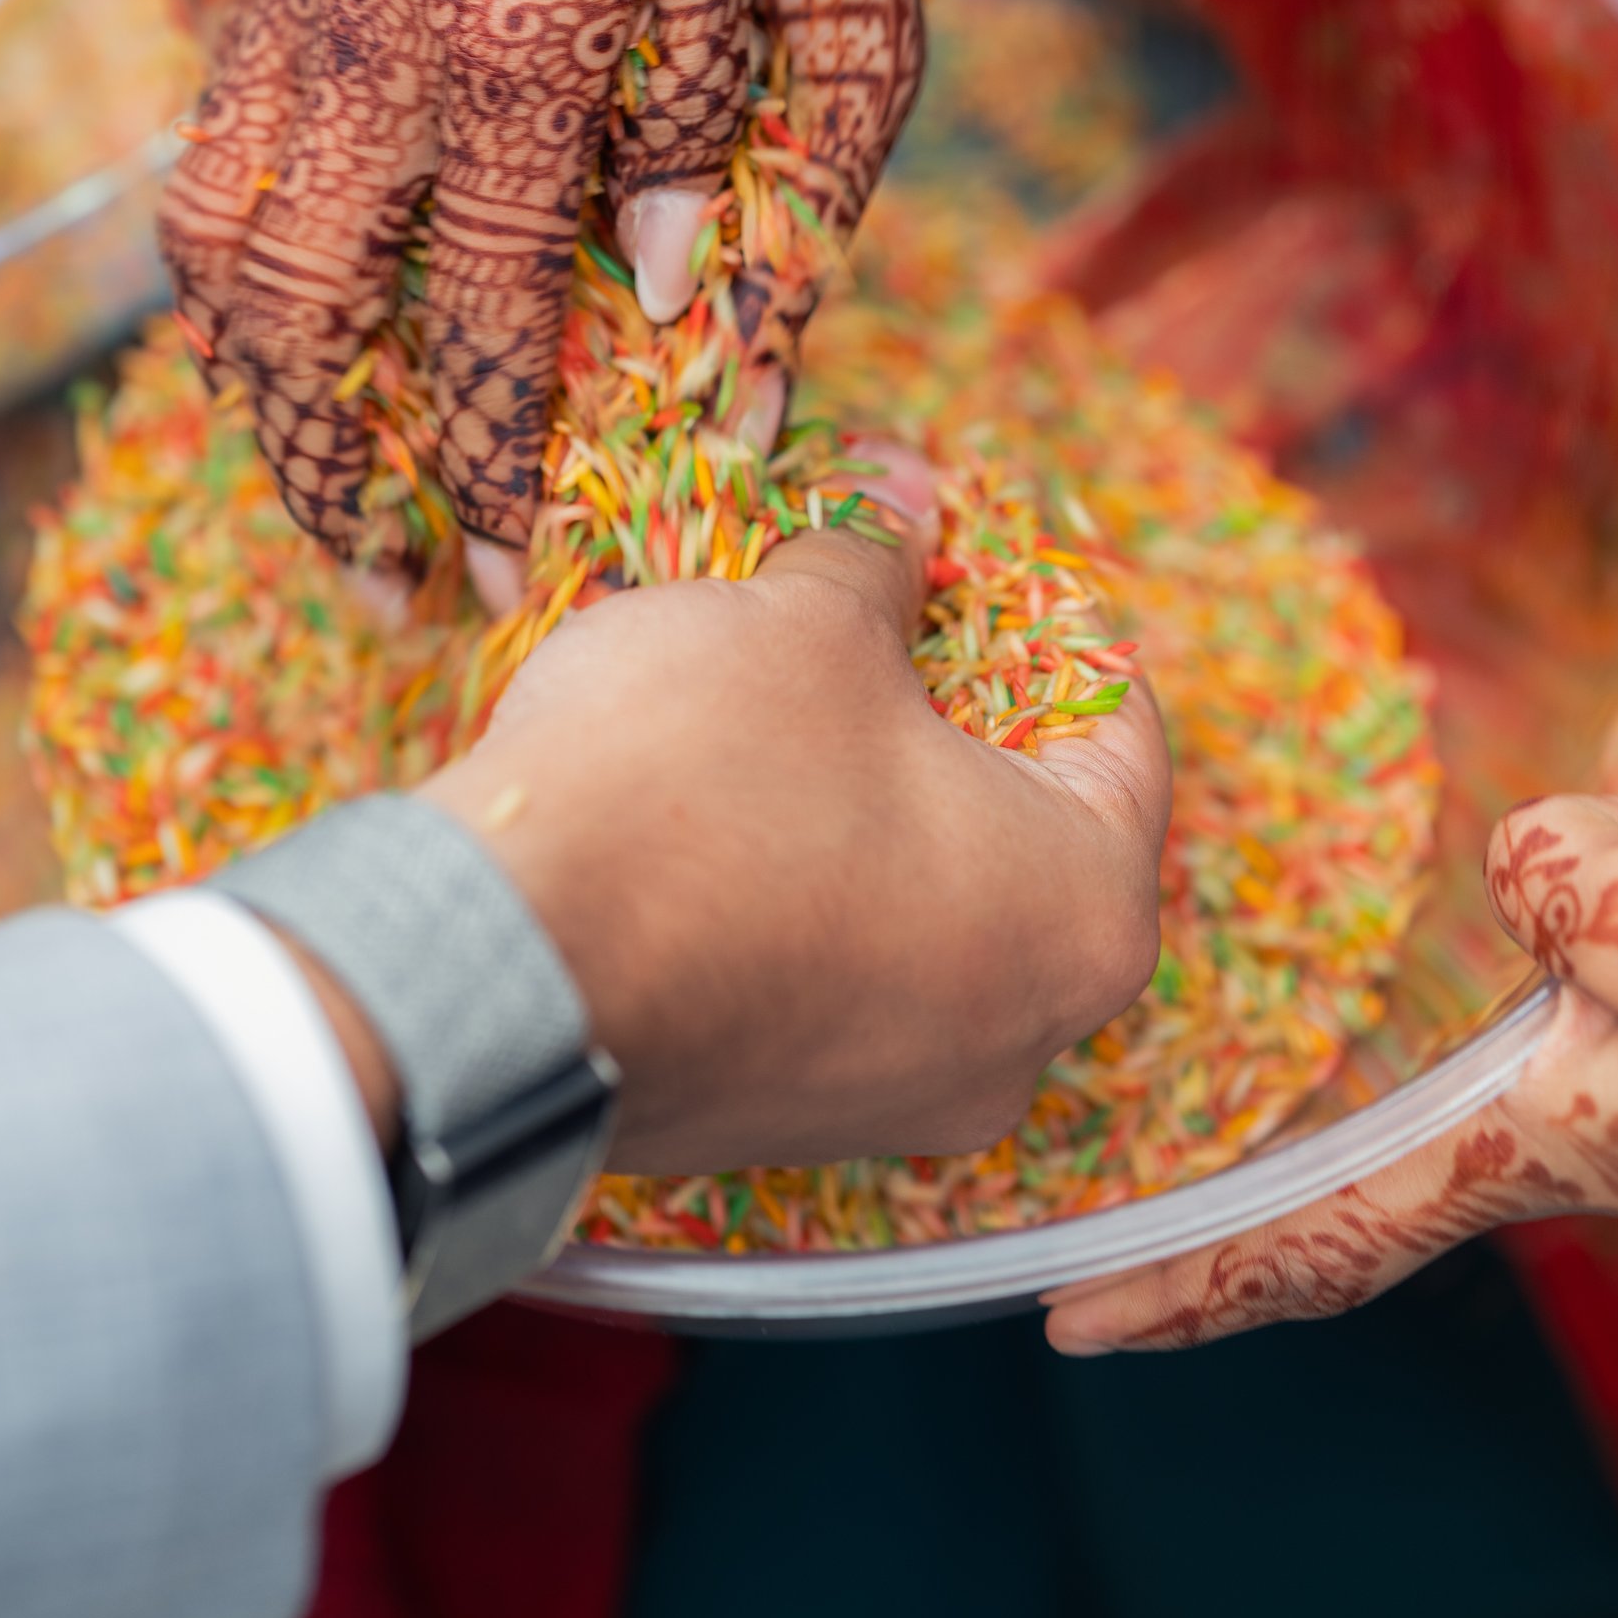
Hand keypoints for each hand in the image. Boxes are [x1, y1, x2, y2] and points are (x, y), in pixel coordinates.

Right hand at [155, 0, 775, 576]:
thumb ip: (697, 88)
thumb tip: (671, 271)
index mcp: (506, 58)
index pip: (493, 314)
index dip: (504, 454)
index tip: (524, 559)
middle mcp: (378, 62)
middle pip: (316, 320)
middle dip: (343, 473)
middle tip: (392, 583)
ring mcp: (301, 12)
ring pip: (231, 251)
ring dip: (265, 390)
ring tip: (316, 486)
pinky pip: (211, 155)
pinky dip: (225, 269)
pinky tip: (270, 313)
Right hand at [414, 458, 1171, 1172]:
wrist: (495, 977)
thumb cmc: (700, 784)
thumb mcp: (808, 625)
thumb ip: (876, 558)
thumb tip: (904, 495)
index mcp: (1086, 915)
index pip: (1122, 730)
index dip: (1044, 613)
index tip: (971, 553)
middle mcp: (1022, 1038)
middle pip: (1022, 823)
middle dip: (945, 702)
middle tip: (869, 610)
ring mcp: (900, 1099)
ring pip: (920, 901)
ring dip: (862, 788)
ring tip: (776, 686)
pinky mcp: (782, 1122)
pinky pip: (827, 970)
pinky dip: (794, 877)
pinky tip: (714, 794)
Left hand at [1041, 655, 1617, 1354]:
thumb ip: (1551, 863)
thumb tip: (1540, 844)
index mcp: (1519, 1138)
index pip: (1318, 1233)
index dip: (1188, 1282)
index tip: (1063, 1321)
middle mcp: (1584, 1110)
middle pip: (1436, 1061)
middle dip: (1370, 1007)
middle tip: (1243, 973)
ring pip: (1609, 923)